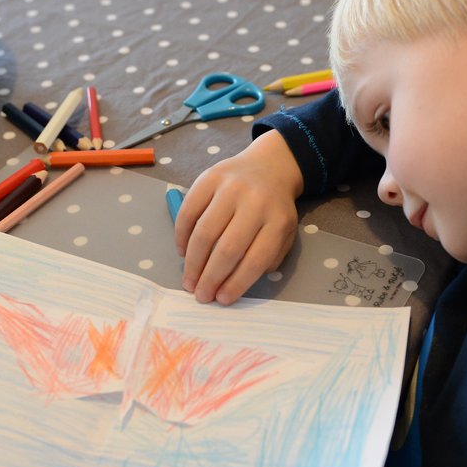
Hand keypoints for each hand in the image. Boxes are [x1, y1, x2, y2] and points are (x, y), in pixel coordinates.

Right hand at [175, 130, 303, 304]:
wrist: (268, 167)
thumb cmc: (274, 208)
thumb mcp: (284, 232)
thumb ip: (268, 257)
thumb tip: (236, 284)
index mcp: (278, 221)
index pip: (256, 259)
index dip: (236, 283)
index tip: (221, 299)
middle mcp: (255, 202)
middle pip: (228, 248)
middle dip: (210, 277)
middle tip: (200, 295)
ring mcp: (230, 188)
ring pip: (204, 232)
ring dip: (193, 262)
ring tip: (189, 281)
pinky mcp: (209, 178)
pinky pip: (188, 212)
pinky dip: (182, 236)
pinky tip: (183, 253)